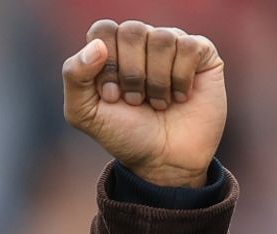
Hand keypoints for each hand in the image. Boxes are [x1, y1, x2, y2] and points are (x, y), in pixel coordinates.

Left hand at [62, 21, 225, 188]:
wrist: (163, 160)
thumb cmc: (123, 134)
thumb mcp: (84, 113)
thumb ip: (74, 76)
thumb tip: (97, 45)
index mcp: (111, 49)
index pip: (103, 30)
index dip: (106, 64)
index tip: (111, 97)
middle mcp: (142, 42)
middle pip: (132, 31)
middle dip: (131, 73)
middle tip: (135, 101)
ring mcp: (173, 45)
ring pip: (162, 38)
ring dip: (156, 81)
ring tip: (157, 103)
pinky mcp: (202, 54)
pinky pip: (190, 46)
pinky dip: (181, 78)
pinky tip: (180, 97)